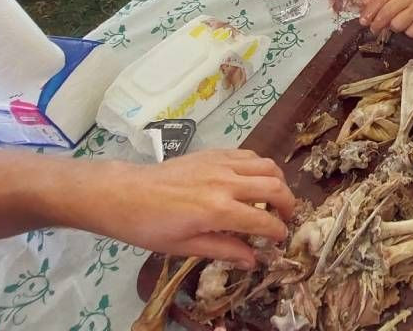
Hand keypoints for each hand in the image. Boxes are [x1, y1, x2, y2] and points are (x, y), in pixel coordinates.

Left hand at [80, 149, 297, 267]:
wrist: (123, 194)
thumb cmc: (149, 226)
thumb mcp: (185, 247)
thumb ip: (223, 250)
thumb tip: (253, 260)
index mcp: (218, 211)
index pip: (263, 220)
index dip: (277, 232)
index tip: (279, 239)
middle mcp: (225, 183)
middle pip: (274, 186)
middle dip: (288, 204)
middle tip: (285, 217)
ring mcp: (221, 164)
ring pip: (267, 165)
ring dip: (278, 181)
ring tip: (274, 196)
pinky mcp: (214, 153)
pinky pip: (249, 155)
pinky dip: (260, 167)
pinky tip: (254, 179)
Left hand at [359, 0, 412, 37]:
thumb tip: (360, 5)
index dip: (370, 11)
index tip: (363, 20)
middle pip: (388, 12)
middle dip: (377, 23)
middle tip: (374, 28)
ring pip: (398, 24)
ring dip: (394, 28)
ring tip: (397, 24)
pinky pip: (411, 32)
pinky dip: (408, 32)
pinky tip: (410, 26)